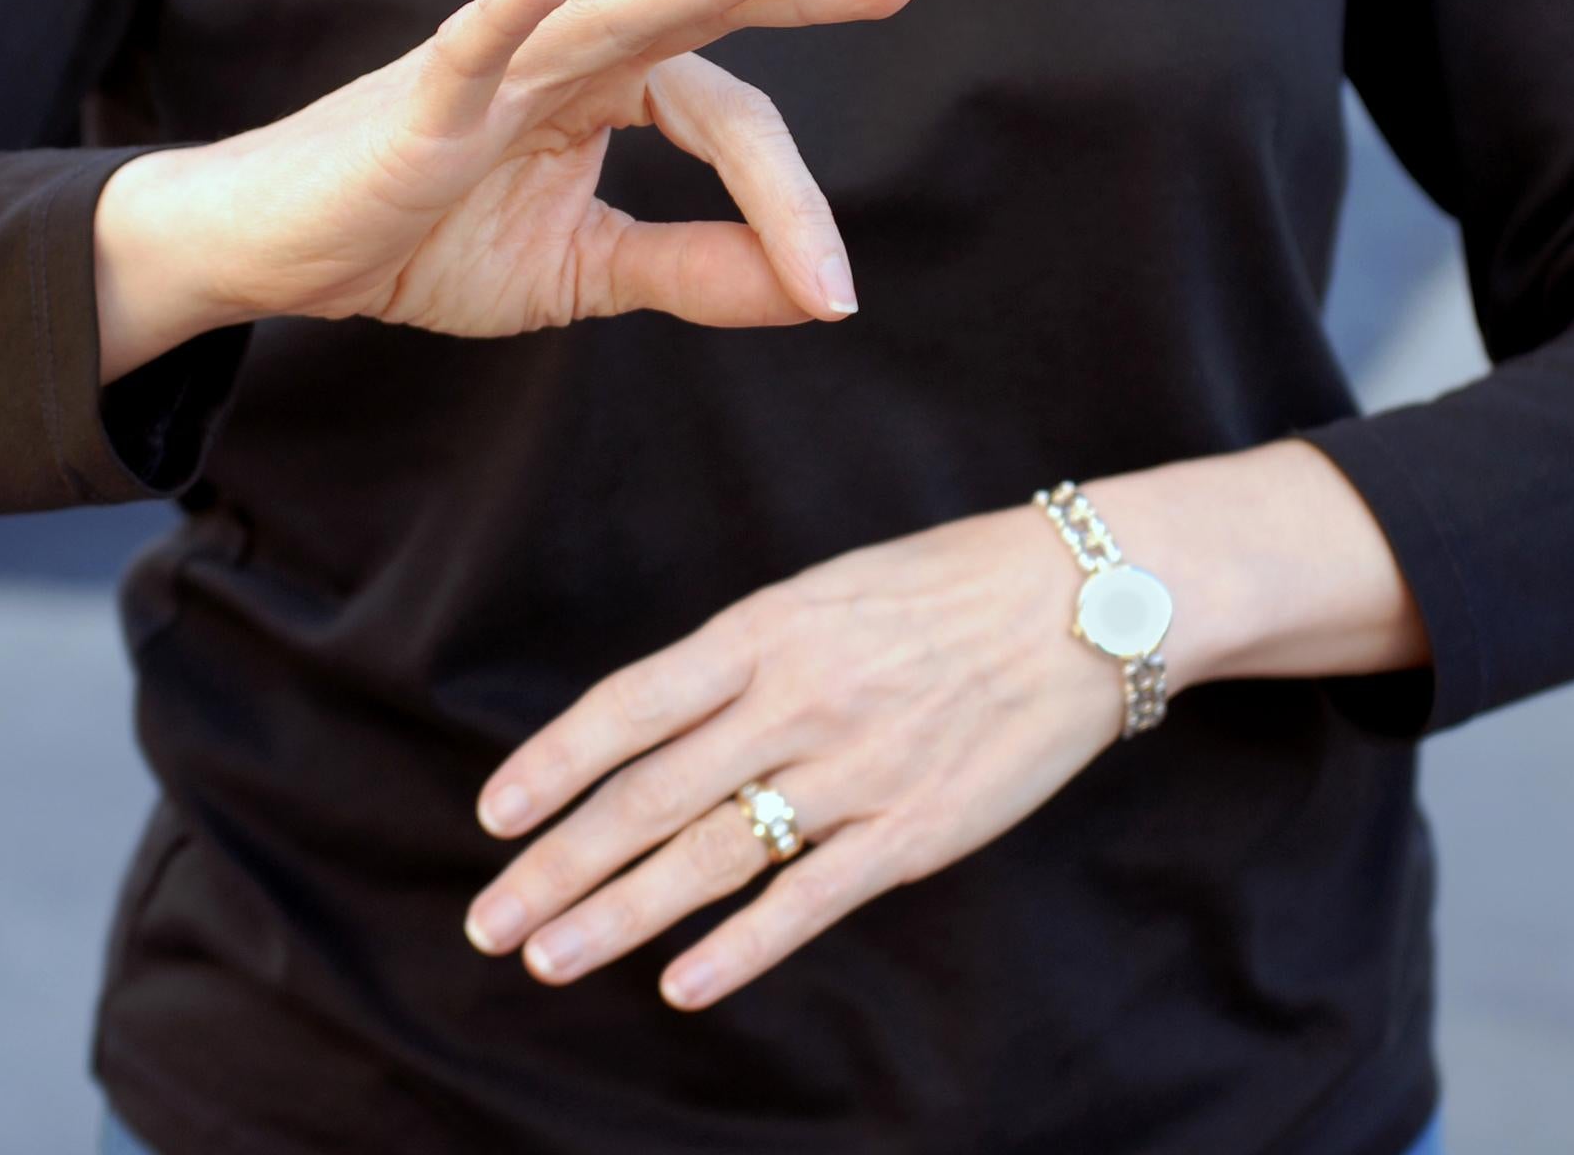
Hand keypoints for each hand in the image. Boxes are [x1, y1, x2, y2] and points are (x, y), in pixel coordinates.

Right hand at [94, 0, 921, 379]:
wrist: (288, 255)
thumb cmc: (423, 240)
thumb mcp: (583, 271)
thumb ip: (693, 269)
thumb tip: (814, 292)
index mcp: (607, 94)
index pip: (727, 120)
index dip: (790, 206)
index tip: (835, 292)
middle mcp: (565, 61)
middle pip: (694, 19)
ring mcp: (497, 70)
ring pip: (611, 14)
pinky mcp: (422, 102)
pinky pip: (471, 46)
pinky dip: (508, 9)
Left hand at [460, 503, 1131, 1010]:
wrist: (1083, 601)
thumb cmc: (941, 589)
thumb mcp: (820, 594)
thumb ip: (738, 662)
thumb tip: (649, 731)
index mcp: (764, 630)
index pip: (631, 705)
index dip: (554, 762)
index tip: (494, 814)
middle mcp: (797, 700)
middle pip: (651, 796)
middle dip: (559, 865)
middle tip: (489, 922)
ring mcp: (855, 770)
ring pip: (713, 854)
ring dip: (621, 915)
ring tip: (549, 960)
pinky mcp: (914, 830)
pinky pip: (810, 897)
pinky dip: (741, 947)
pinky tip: (681, 985)